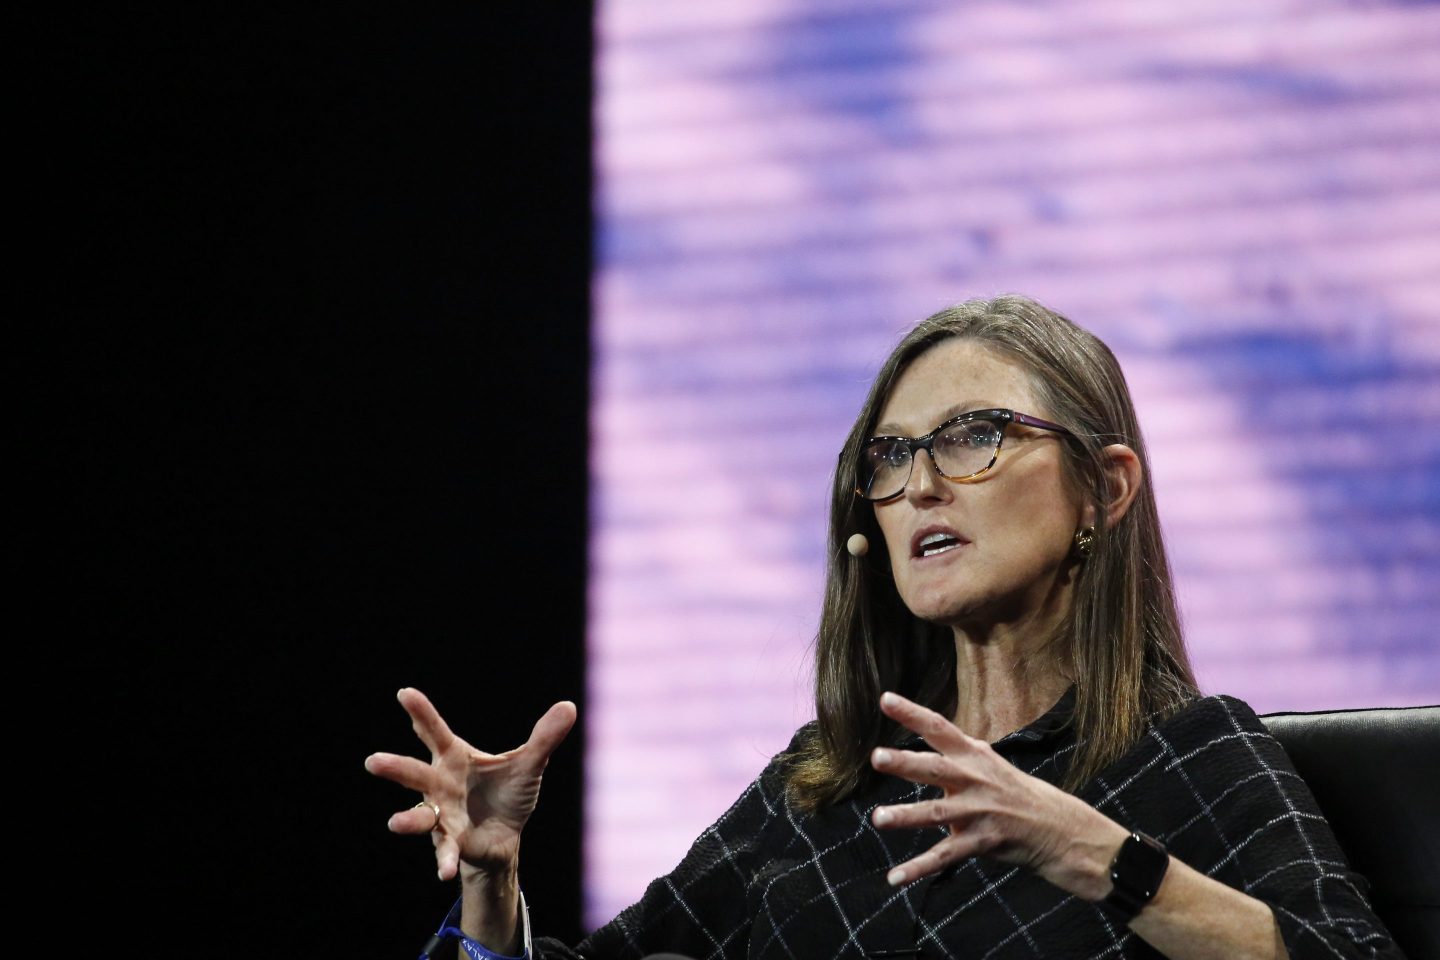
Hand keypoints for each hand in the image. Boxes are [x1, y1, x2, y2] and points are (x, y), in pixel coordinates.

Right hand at [365, 687, 577, 881]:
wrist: (505, 836)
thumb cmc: (507, 793)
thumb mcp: (529, 764)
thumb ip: (544, 738)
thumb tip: (570, 707)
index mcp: (455, 758)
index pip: (435, 731)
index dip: (420, 713)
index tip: (404, 693)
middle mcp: (441, 784)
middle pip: (415, 773)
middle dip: (395, 768)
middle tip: (373, 761)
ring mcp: (442, 815)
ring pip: (420, 816)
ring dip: (407, 820)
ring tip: (394, 823)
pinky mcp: (451, 842)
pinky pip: (446, 851)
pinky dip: (444, 861)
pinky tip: (444, 871)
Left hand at [869, 692, 1125, 898]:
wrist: (1061, 829)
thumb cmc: (1019, 794)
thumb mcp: (992, 765)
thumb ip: (959, 756)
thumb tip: (929, 742)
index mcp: (975, 756)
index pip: (939, 728)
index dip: (912, 713)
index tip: (885, 699)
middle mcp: (975, 779)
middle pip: (935, 768)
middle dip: (906, 763)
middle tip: (877, 757)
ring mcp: (979, 811)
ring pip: (937, 814)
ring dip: (906, 817)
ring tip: (878, 818)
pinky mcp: (982, 842)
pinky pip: (945, 857)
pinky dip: (918, 868)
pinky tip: (895, 877)